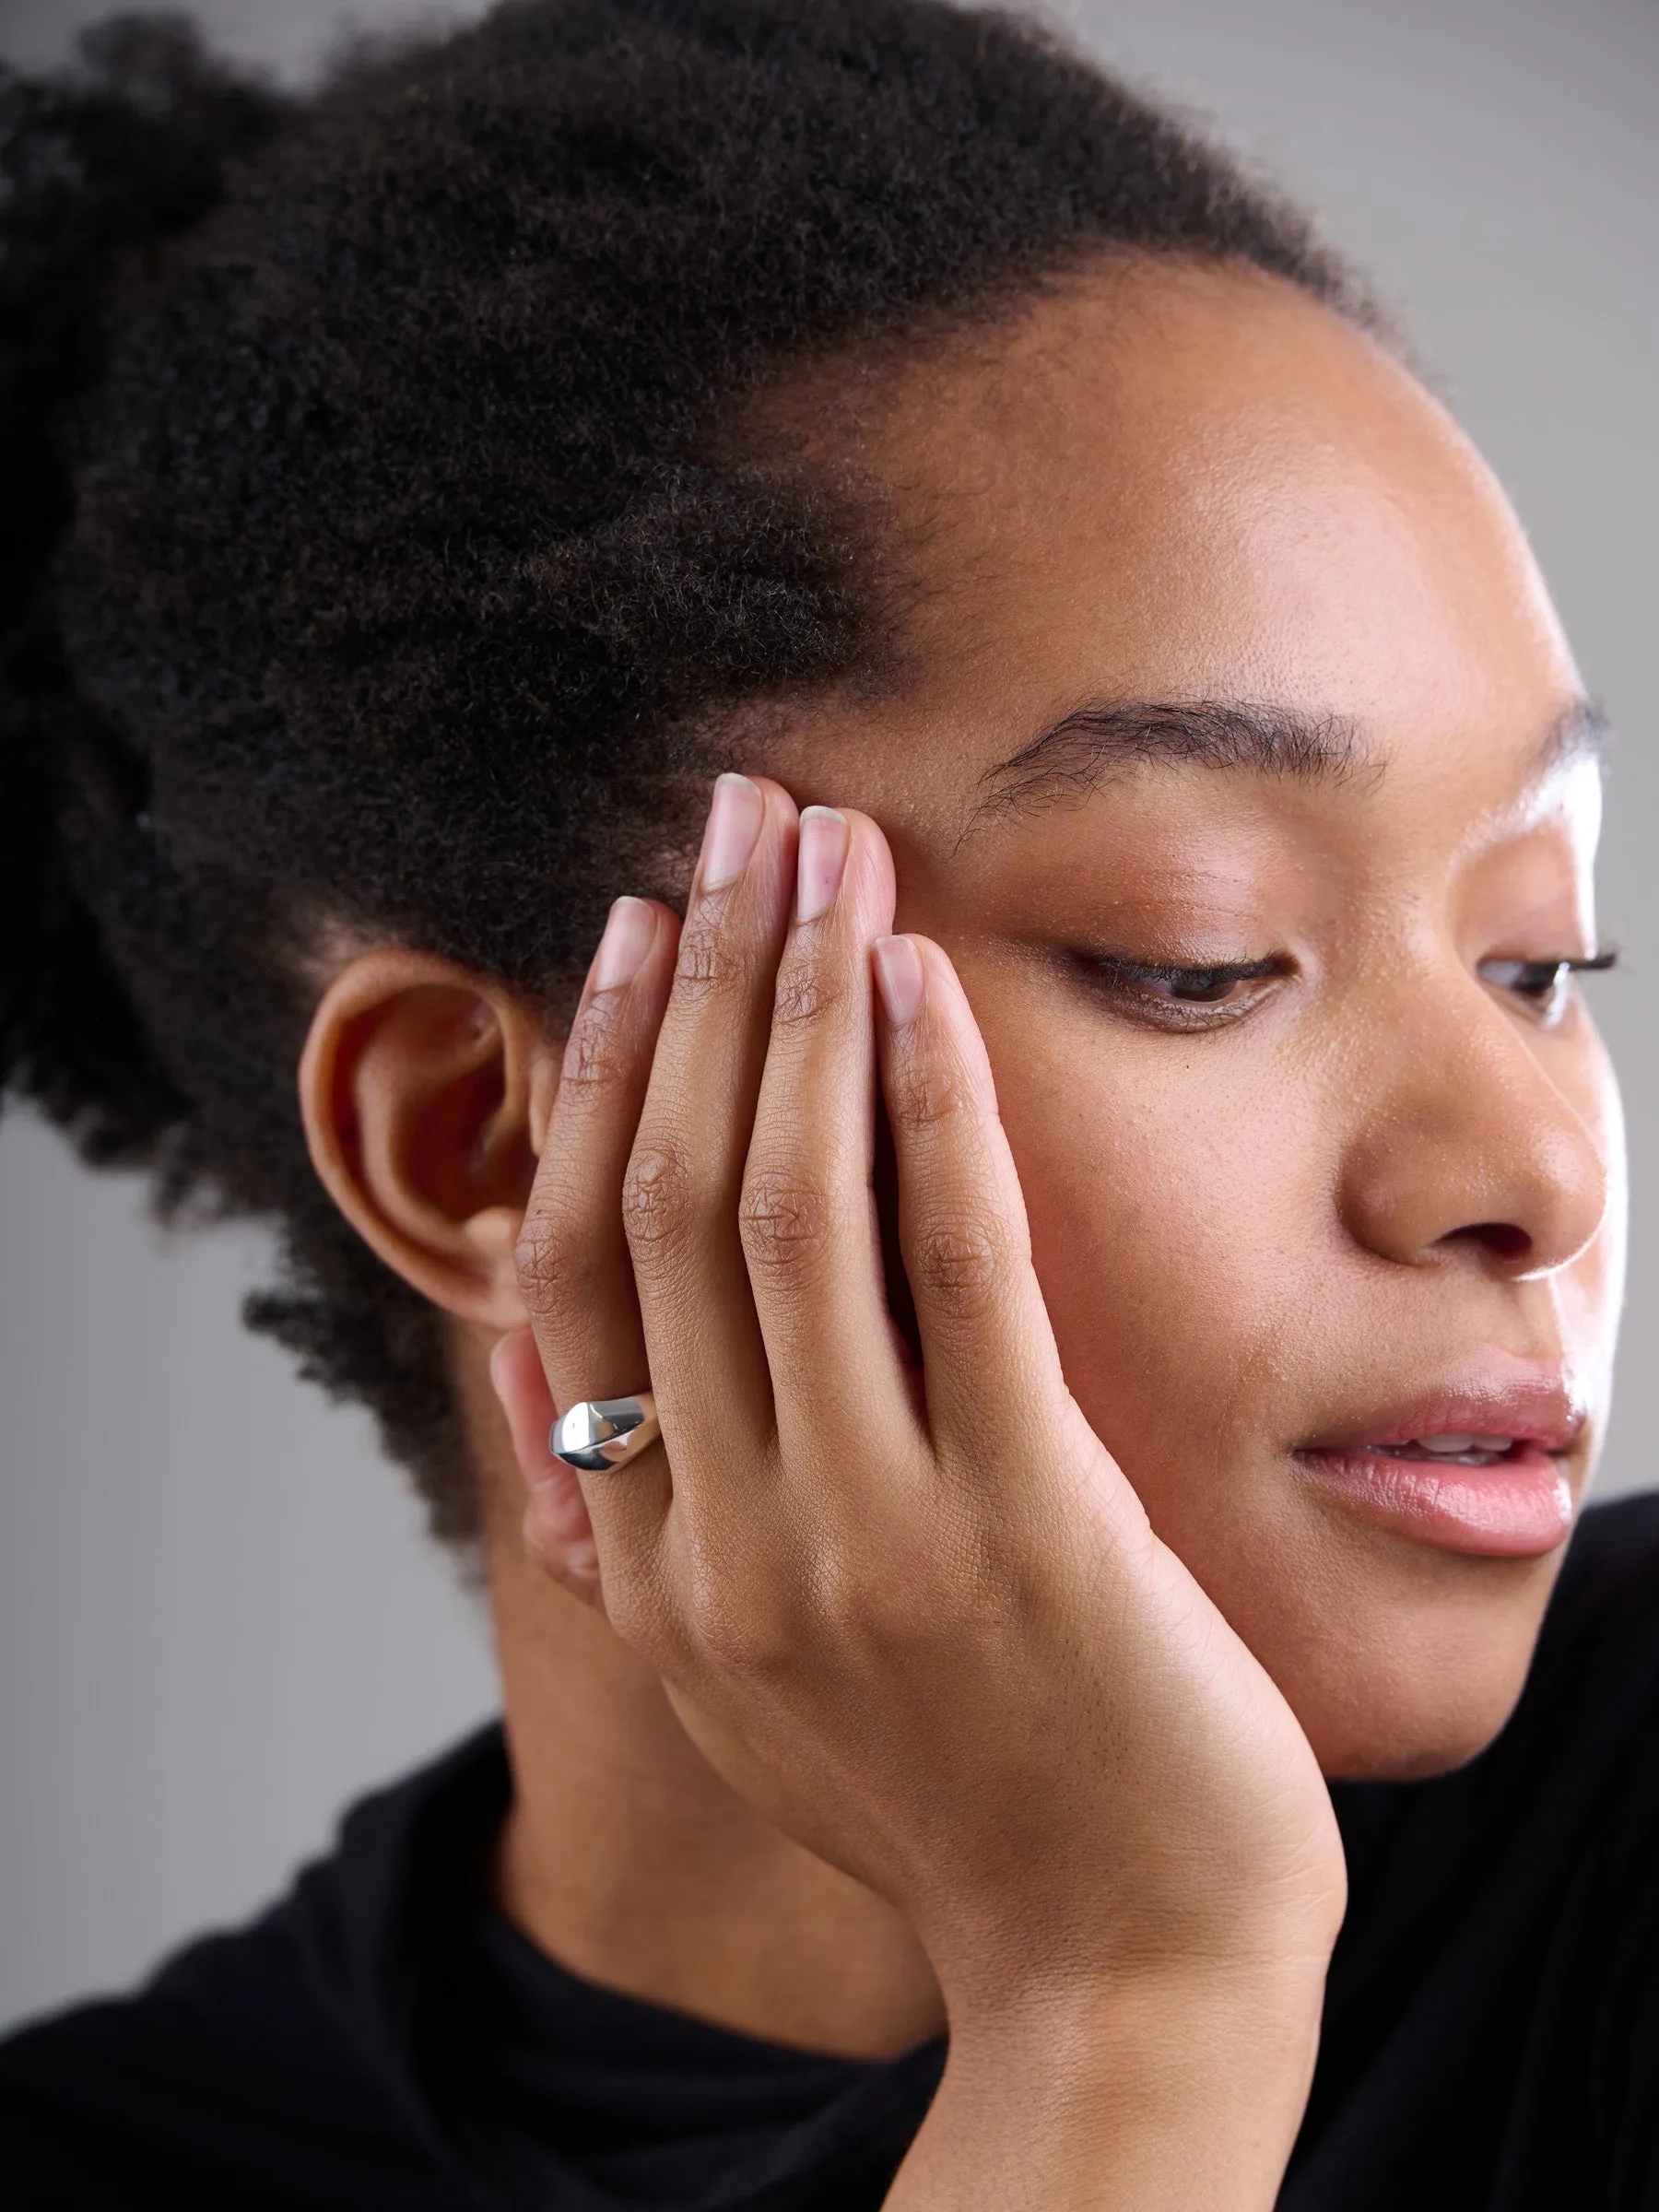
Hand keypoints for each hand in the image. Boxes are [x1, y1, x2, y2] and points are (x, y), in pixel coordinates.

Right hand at [494, 774, 1345, 2202]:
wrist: (1122, 1972)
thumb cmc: (956, 1803)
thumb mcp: (749, 1689)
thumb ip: (645, 1538)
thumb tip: (554, 1388)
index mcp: (650, 1570)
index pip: (582, 1276)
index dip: (599, 1084)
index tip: (632, 940)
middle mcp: (727, 1542)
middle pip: (672, 1202)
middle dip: (695, 983)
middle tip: (723, 819)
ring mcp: (869, 1534)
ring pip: (790, 1207)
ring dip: (799, 1001)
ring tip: (820, 847)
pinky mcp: (1027, 1524)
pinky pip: (956, 1269)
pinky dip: (927, 1105)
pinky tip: (920, 981)